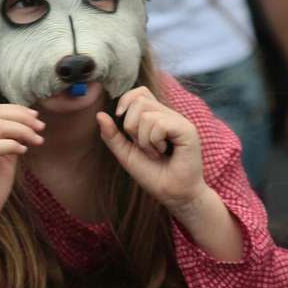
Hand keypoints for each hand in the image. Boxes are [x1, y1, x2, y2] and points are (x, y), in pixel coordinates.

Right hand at [0, 104, 43, 235]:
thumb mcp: (2, 162)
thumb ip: (10, 144)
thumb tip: (26, 131)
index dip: (17, 110)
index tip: (36, 118)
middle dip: (23, 116)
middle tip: (40, 128)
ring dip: (22, 130)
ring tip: (37, 140)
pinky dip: (13, 144)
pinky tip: (24, 151)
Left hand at [96, 87, 207, 213]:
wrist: (173, 195)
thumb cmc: (153, 175)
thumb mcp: (126, 154)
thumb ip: (112, 135)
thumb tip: (100, 114)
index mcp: (156, 116)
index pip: (139, 92)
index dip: (126, 101)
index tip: (121, 120)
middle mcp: (169, 115)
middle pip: (139, 100)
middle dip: (131, 127)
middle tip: (144, 146)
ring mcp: (179, 121)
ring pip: (147, 114)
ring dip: (143, 139)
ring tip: (155, 153)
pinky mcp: (187, 129)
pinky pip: (159, 124)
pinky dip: (153, 141)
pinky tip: (163, 153)